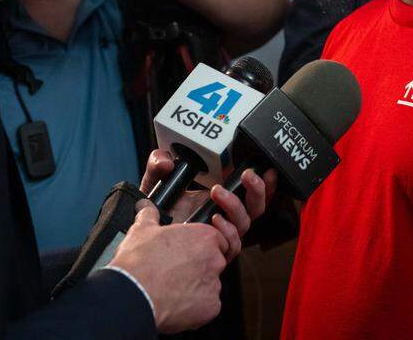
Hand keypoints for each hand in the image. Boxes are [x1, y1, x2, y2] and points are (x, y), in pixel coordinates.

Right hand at [109, 201, 227, 332]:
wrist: (132, 294)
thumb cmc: (139, 263)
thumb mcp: (142, 230)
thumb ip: (149, 215)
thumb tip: (145, 208)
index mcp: (204, 237)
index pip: (216, 239)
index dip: (201, 247)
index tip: (188, 252)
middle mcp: (214, 259)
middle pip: (214, 262)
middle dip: (199, 267)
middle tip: (177, 271)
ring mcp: (214, 285)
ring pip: (210, 285)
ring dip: (196, 287)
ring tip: (172, 288)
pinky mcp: (210, 308)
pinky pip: (207, 306)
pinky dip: (195, 307)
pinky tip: (176, 302)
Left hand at [138, 148, 276, 258]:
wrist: (146, 236)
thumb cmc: (156, 211)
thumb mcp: (156, 180)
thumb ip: (158, 164)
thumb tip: (166, 162)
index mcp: (220, 197)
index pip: (251, 190)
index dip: (264, 181)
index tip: (266, 168)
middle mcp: (226, 215)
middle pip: (257, 206)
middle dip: (257, 189)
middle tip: (246, 175)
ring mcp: (222, 233)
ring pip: (246, 222)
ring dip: (236, 205)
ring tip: (217, 192)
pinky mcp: (215, 251)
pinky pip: (232, 243)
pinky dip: (226, 230)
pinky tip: (214, 219)